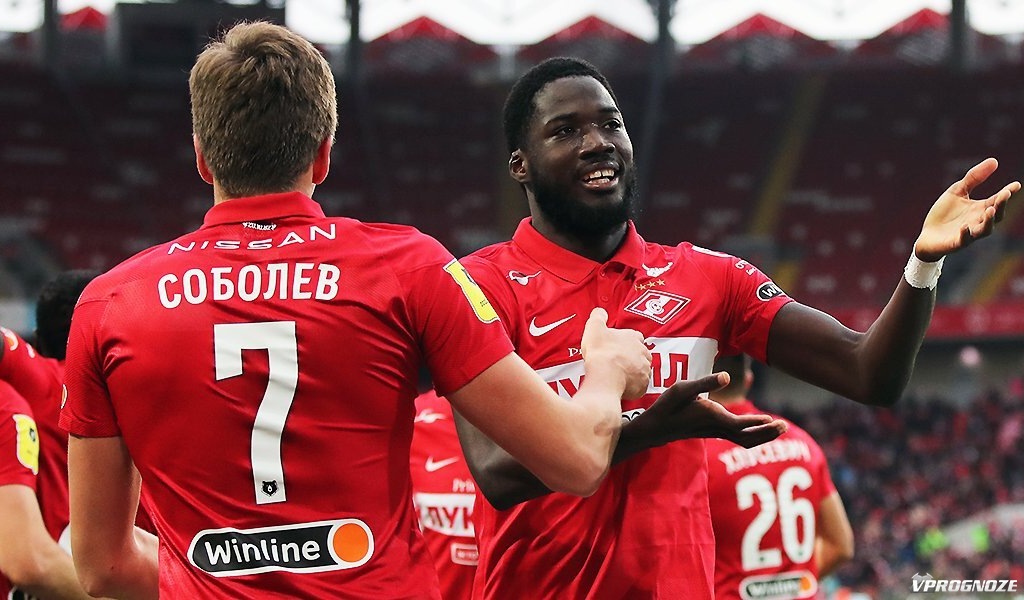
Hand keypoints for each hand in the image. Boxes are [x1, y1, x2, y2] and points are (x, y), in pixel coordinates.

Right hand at [580, 308, 651, 399]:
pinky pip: (640, 386)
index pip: (635, 337)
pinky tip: (621, 387)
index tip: (617, 346)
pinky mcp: (643, 385)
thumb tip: (600, 312)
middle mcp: (643, 352)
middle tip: (617, 362)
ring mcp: (644, 369)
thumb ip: (598, 316)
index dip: (626, 342)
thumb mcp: (594, 327)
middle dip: (631, 358)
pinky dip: (632, 387)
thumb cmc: (601, 352)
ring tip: (618, 376)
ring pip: (641, 370)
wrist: (605, 376)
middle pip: (641, 354)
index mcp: (633, 337)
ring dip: (632, 373)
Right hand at [630, 373, 787, 448]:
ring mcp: (715, 432)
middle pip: (747, 437)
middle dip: (767, 433)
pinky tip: (760, 428)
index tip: (772, 419)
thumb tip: (727, 376)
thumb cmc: (668, 405)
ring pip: (744, 440)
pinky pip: (738, 438)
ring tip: (780, 428)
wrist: (655, 427)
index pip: (739, 424)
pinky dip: (753, 435)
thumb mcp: (683, 388)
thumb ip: (706, 382)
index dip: (756, 423)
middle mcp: (716, 428)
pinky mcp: (713, 432)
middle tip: (785, 427)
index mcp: (711, 417)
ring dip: (763, 436)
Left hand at [915, 158, 1020, 261]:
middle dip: (1001, 205)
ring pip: (985, 230)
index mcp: (980, 208)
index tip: (1016, 185)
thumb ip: (974, 178)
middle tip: (1004, 194)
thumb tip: (995, 160)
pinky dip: (965, 234)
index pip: (997, 200)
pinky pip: (964, 240)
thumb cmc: (945, 213)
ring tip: (990, 210)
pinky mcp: (956, 242)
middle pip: (996, 215)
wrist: (927, 235)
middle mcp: (978, 221)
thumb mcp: (958, 191)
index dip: (1007, 193)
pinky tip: (964, 227)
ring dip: (989, 221)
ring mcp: (969, 233)